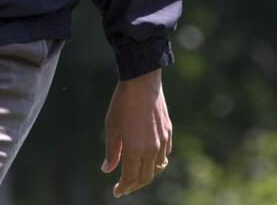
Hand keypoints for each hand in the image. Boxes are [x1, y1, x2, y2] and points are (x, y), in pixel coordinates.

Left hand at [101, 68, 171, 197]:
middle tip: (124, 187)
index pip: (130, 178)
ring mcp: (163, 141)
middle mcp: (152, 149)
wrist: (142, 84)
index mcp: (136, 150)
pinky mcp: (169, 133)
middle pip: (146, 177)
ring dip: (147, 174)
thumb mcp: (111, 128)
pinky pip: (165, 154)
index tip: (116, 192)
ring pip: (158, 167)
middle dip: (134, 185)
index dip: (123, 187)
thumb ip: (112, 152)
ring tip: (136, 174)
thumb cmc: (122, 105)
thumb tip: (107, 169)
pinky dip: (157, 161)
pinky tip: (149, 159)